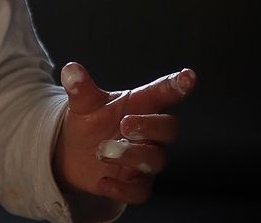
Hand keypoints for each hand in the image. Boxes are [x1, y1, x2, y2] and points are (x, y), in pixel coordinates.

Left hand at [53, 61, 195, 205]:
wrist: (74, 153)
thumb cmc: (90, 121)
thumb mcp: (83, 104)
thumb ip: (80, 88)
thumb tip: (71, 70)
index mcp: (139, 105)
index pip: (162, 93)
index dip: (176, 85)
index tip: (189, 76)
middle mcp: (148, 132)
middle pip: (168, 128)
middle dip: (150, 126)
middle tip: (125, 125)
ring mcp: (144, 158)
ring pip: (155, 159)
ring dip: (130, 155)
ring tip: (102, 151)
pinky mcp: (135, 183)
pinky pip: (140, 191)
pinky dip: (123, 189)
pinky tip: (103, 181)